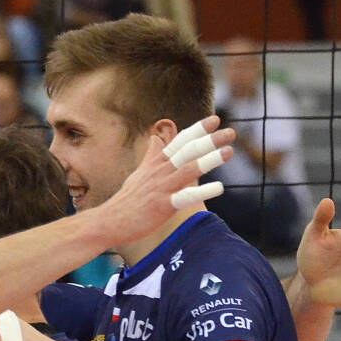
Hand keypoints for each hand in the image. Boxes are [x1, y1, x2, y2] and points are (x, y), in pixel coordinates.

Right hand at [93, 116, 234, 246]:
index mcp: (156, 163)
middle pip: (187, 151)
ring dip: (209, 160)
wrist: (109, 221)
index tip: (215, 119)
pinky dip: (202, 191)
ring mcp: (161, 188)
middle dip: (209, 140)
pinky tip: (220, 187)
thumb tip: (155, 139)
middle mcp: (160, 172)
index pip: (179, 142)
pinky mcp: (162, 206)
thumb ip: (151, 156)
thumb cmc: (126, 199)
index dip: (198, 130)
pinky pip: (184, 197)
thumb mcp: (139, 173)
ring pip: (188, 169)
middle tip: (230, 132)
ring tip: (229, 151)